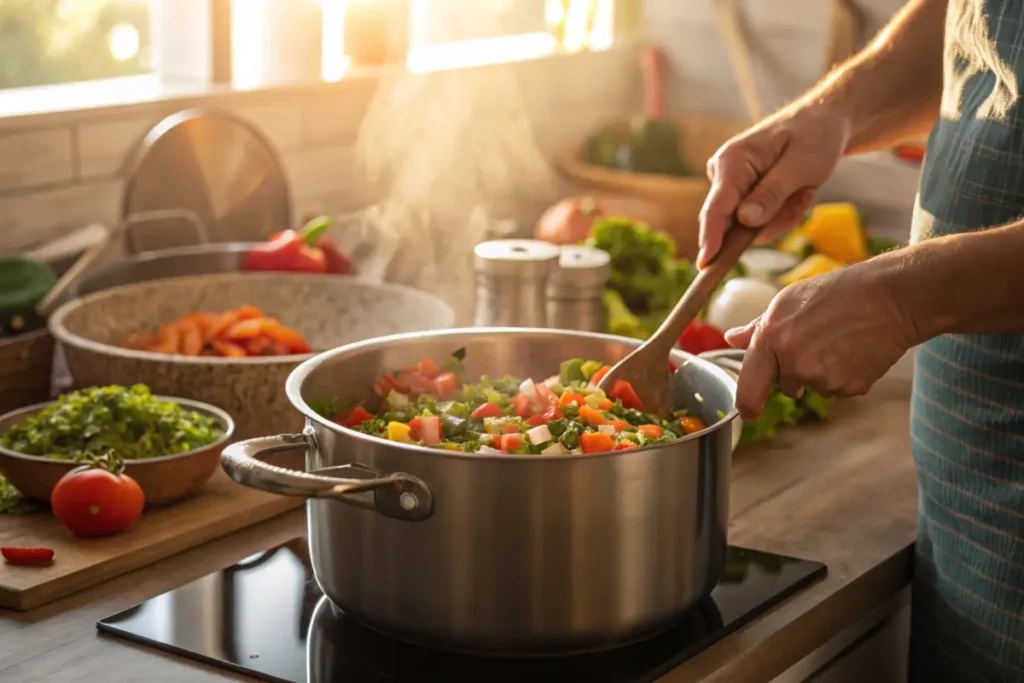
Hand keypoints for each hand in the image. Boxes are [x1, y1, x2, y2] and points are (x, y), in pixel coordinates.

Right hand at [698, 104, 851, 266]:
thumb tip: (745, 220)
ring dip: (783, 215)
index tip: (706, 264)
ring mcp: (731, 186)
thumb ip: (772, 193)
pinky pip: (759, 223)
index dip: (710, 238)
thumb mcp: (801, 165)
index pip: (716, 207)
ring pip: (750, 226)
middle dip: (773, 218)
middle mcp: (723, 174)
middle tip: (804, 197)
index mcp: (732, 161)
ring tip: (804, 190)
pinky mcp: (741, 195)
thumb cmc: (814, 136)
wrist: (824, 123)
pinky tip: (797, 193)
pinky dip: (783, 214)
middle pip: (734, 222)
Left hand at [724, 261, 915, 419]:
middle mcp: (793, 363)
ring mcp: (822, 378)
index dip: (747, 406)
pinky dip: (844, 375)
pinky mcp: (849, 388)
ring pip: (813, 386)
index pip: (748, 390)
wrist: (890, 298)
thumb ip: (756, 327)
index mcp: (771, 338)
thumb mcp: (788, 300)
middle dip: (793, 373)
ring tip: (838, 340)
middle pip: (785, 387)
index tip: (749, 411)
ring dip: (820, 372)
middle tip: (816, 342)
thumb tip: (731, 339)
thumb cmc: (836, 293)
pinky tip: (854, 350)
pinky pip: (838, 389)